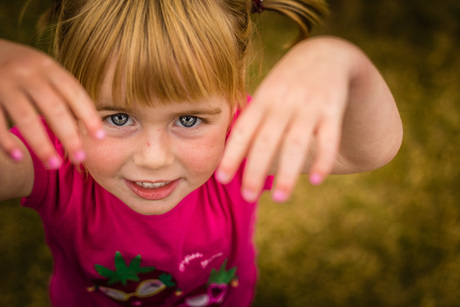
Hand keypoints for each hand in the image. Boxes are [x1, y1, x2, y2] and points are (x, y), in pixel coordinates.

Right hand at [0, 39, 103, 167]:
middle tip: (80, 158)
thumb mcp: (44, 72)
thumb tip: (86, 126)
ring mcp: (5, 83)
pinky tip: (18, 158)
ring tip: (54, 165)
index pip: (75, 93)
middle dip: (69, 136)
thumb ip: (61, 94)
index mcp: (48, 67)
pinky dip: (6, 141)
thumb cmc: (23, 68)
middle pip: (54, 108)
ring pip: (26, 117)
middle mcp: (28, 73)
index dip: (89, 116)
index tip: (100, 138)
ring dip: (42, 145)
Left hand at [218, 37, 351, 201]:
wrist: (326, 55)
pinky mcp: (332, 110)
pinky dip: (323, 160)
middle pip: (266, 141)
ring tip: (280, 199)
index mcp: (263, 100)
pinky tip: (316, 181)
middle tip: (248, 197)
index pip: (243, 131)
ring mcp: (308, 107)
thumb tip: (232, 155)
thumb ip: (252, 120)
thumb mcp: (267, 94)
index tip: (221, 179)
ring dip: (287, 173)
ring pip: (295, 143)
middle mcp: (283, 103)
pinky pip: (328, 138)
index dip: (231, 155)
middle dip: (255, 171)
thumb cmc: (287, 84)